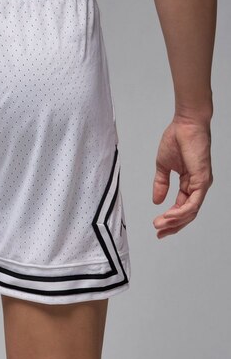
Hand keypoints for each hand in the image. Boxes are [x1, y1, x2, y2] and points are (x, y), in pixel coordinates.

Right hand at [152, 115, 212, 237]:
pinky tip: (169, 215)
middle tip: (159, 233)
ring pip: (191, 211)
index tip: (156, 226)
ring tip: (159, 225)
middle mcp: (198, 186)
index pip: (181, 207)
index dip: (169, 219)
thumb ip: (160, 184)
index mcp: (189, 183)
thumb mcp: (163, 167)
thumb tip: (156, 200)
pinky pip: (193, 202)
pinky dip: (181, 211)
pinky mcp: (202, 180)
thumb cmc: (176, 139)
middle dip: (173, 226)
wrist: (185, 124)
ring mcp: (202, 184)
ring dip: (175, 221)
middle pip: (188, 214)